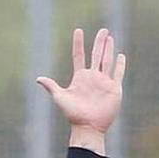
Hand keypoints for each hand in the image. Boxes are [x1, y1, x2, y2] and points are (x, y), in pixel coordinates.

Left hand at [36, 28, 125, 153]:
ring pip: (107, 61)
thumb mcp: (60, 98)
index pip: (79, 55)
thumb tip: (38, 78)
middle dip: (100, 42)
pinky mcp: (114, 89)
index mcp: (80, 77)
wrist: (88, 127)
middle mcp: (93, 77)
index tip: (78, 31)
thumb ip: (51, 86)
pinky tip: (120, 56)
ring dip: (109, 49)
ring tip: (110, 37)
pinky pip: (118, 74)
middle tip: (103, 30)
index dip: (78, 43)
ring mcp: (104, 82)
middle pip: (96, 55)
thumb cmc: (73, 114)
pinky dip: (120, 65)